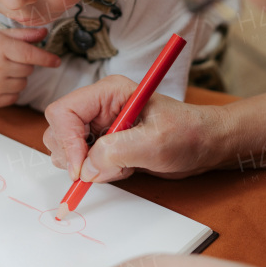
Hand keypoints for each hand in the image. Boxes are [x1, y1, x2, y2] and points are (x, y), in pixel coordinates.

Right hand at [0, 27, 60, 107]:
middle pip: (29, 70)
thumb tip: (45, 33)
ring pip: (23, 84)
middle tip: (6, 59)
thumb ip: (22, 35)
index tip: (56, 62)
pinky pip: (14, 97)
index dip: (46, 58)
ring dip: (17, 78)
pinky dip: (9, 91)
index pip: (31, 55)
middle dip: (23, 64)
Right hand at [43, 75, 229, 182]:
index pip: (63, 111)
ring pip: (68, 150)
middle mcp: (100, 107)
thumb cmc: (189, 133)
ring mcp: (101, 127)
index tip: (81, 168)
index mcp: (108, 92)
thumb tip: (86, 168)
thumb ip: (117, 151)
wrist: (207, 145)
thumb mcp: (156, 142)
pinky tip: (126, 169)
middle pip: (58, 131)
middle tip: (102, 169)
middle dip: (74, 156)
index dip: (66, 141)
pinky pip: (85, 163)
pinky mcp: (106, 145)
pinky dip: (99, 173)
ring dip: (89, 167)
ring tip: (123, 166)